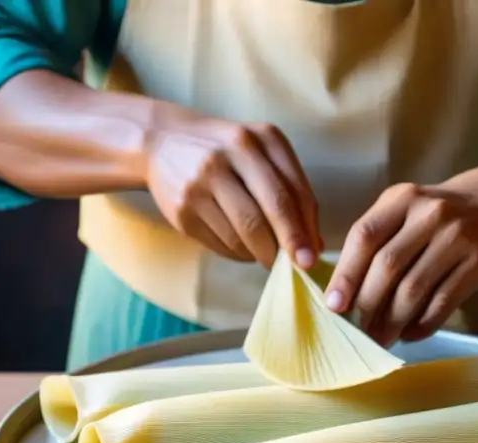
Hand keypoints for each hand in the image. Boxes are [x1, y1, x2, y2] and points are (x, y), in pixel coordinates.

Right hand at [144, 104, 321, 267]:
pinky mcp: (182, 210)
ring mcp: (199, 184)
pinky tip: (243, 247)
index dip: (302, 230)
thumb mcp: (263, 152)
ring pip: (241, 236)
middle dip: (283, 249)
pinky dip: (239, 254)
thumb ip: (292, 191)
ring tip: (266, 252)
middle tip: (296, 268)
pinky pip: (220, 244)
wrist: (163, 141)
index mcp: (257, 139)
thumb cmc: (228, 150)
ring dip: (260, 254)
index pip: (287, 193)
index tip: (312, 256)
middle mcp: (225, 157)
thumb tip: (314, 244)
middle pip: (261, 218)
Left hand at [325, 175, 477, 345]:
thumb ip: (373, 243)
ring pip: (415, 288)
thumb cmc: (431, 217)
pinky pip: (443, 301)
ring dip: (393, 321)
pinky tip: (410, 334)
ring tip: (381, 339)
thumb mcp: (402, 212)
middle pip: (388, 266)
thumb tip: (344, 298)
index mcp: (401, 199)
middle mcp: (429, 214)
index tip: (334, 306)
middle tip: (358, 332)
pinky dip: (423, 324)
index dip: (346, 274)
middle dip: (367, 305)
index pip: (365, 236)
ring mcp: (457, 237)